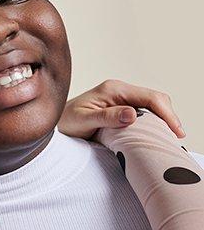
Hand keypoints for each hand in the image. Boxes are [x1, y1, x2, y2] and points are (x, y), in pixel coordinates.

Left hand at [58, 79, 184, 138]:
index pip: (150, 97)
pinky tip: (155, 136)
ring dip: (162, 121)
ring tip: (168, 140)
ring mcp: (121, 98)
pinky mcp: (120, 107)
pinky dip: (153, 123)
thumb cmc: (65, 121)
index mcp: (113, 89)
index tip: (176, 132)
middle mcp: (119, 90)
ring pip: (152, 106)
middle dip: (169, 117)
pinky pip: (144, 112)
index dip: (167, 114)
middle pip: (156, 99)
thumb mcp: (83, 120)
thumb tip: (133, 114)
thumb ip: (107, 117)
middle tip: (175, 140)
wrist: (54, 122)